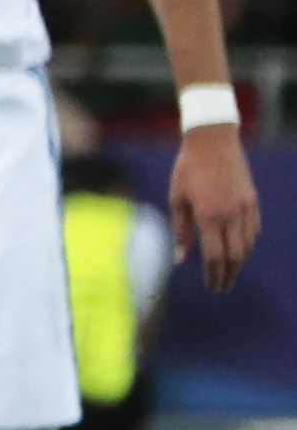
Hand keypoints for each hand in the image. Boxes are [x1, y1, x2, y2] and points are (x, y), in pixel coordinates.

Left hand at [174, 123, 261, 290]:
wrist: (213, 141)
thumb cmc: (187, 169)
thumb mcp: (176, 199)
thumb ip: (180, 230)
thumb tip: (180, 259)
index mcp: (209, 217)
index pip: (214, 256)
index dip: (213, 275)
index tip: (212, 287)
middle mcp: (230, 215)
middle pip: (234, 256)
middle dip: (228, 275)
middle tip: (222, 288)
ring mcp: (245, 208)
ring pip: (247, 245)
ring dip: (239, 262)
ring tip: (230, 273)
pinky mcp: (252, 200)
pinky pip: (254, 230)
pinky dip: (248, 244)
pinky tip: (241, 250)